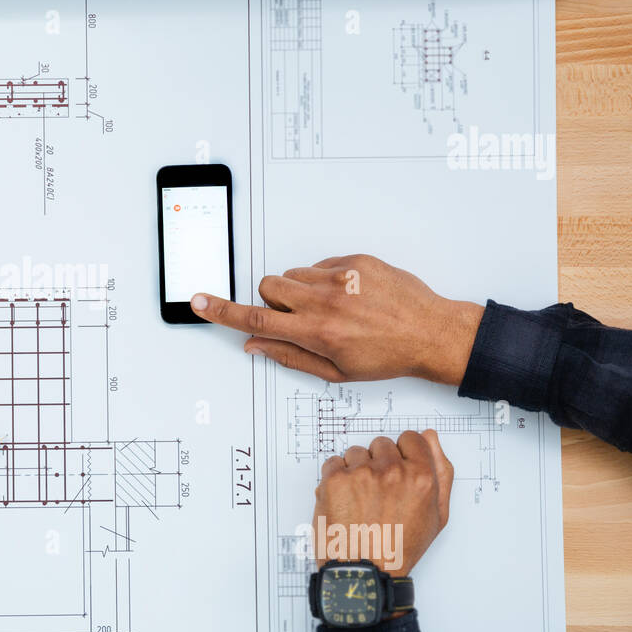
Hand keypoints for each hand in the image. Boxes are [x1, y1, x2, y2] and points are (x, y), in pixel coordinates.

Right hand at [190, 254, 483, 385]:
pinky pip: (320, 264)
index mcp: (318, 333)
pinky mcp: (356, 260)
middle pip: (268, 287)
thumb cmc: (388, 356)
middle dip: (273, 301)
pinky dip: (324, 279)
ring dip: (298, 290)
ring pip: (292, 274)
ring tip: (330, 307)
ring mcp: (341, 276)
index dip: (222, 311)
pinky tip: (349, 296)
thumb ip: (289, 356)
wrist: (431, 332)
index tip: (199, 301)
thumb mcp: (336, 371)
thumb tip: (255, 346)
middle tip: (299, 317)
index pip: (257, 320)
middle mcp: (326, 301)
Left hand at [311, 430, 453, 583]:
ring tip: (361, 499)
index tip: (397, 471)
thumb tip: (430, 436)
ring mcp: (361, 473)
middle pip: (382, 444)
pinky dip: (336, 477)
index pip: (410, 438)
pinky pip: (334, 462)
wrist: (363, 571)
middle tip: (378, 493)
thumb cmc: (398, 548)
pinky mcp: (334, 479)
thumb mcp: (436, 515)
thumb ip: (440, 471)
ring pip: (357, 453)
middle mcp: (392, 471)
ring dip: (357, 470)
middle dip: (380, 463)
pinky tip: (344, 499)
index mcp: (421, 477)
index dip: (403, 455)